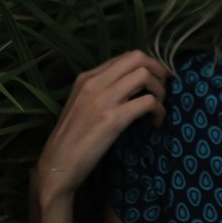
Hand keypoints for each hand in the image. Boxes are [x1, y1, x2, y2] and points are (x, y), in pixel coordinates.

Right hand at [31, 50, 167, 205]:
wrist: (57, 165)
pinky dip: (159, 110)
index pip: (125, 57)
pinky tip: (157, 122)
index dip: (147, 65)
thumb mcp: (82, 106)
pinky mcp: (112, 119)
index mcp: (86, 78)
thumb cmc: (71, 140)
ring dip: (160, 89)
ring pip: (144, 75)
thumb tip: (131, 86)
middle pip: (137, 58)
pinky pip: (147, 102)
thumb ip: (102, 91)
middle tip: (165, 88)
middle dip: (158, 70)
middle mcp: (94, 83)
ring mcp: (103, 100)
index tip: (157, 79)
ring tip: (160, 106)